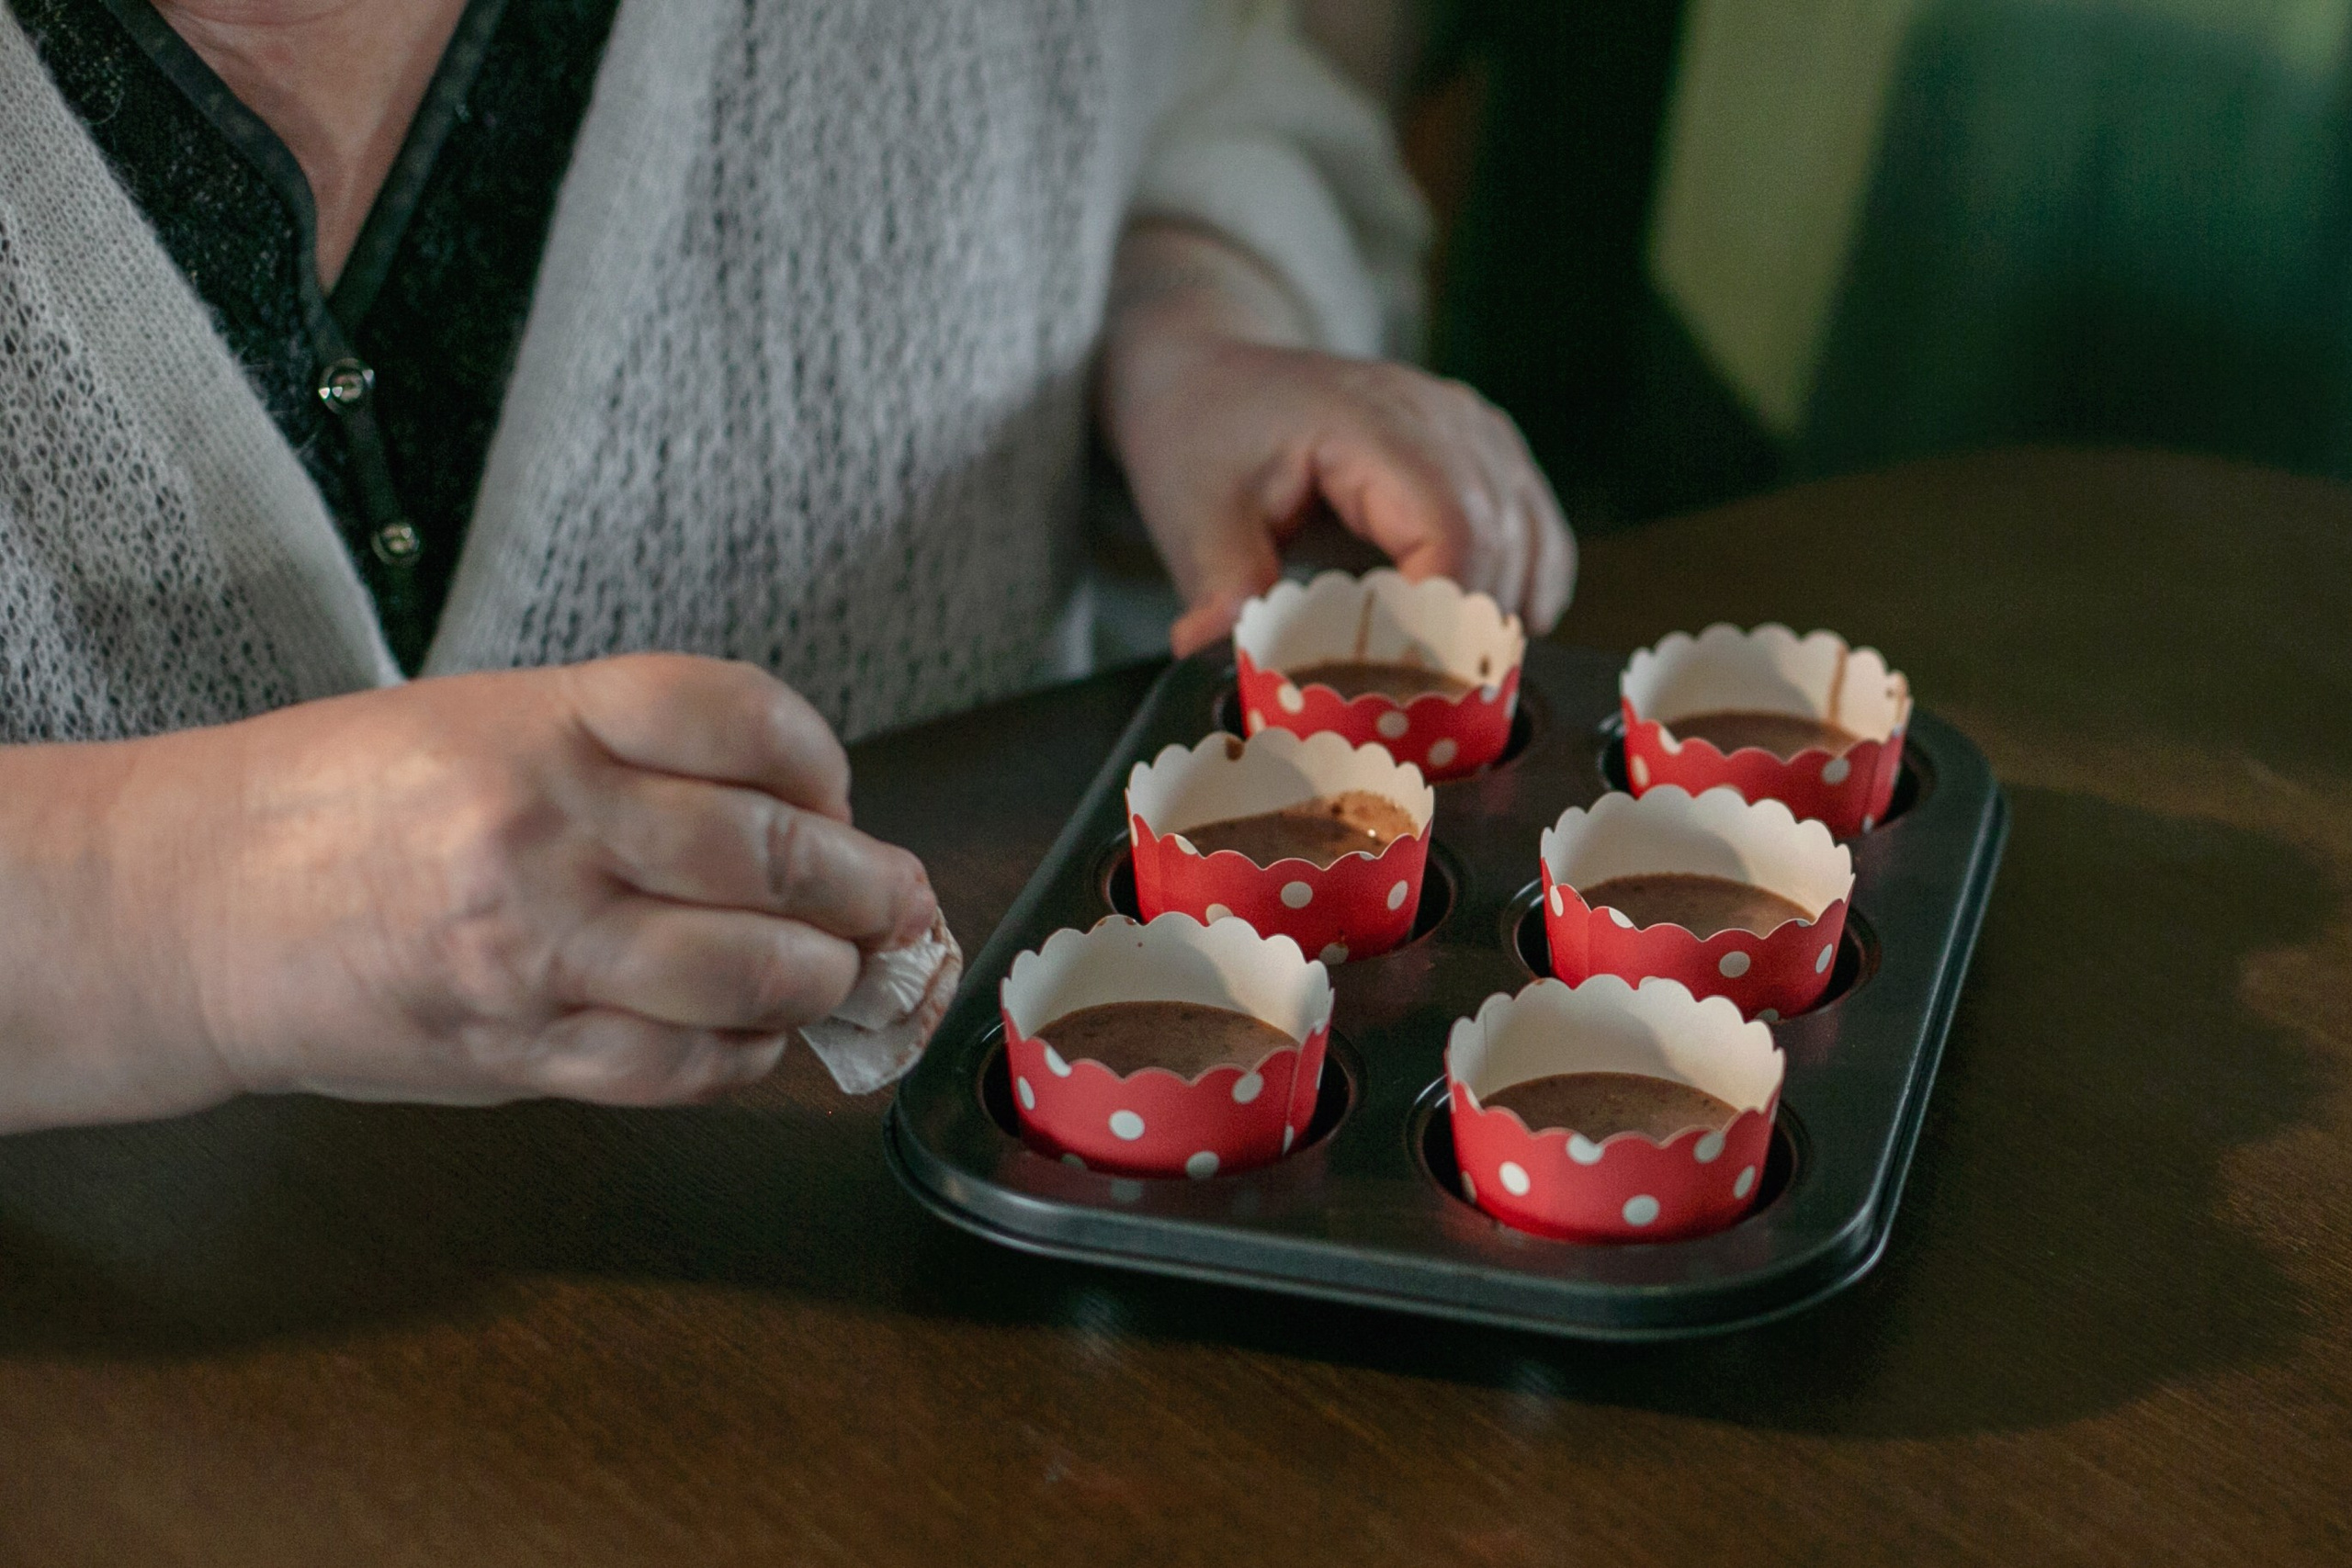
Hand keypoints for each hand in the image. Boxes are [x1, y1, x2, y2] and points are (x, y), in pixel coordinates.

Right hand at [41, 655, 934, 1124]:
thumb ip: (638, 762)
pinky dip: (743, 1059)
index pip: (746, 719)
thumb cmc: (348, 800)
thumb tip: (798, 820)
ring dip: (823, 981)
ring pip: (746, 973)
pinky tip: (757, 1040)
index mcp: (548, 720)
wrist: (194, 901)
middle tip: (899, 903)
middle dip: (869, 890)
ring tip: (839, 975)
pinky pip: (674, 1067)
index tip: (838, 797)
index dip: (823, 765)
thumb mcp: (491, 720)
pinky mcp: (515, 1047)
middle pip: (775, 858)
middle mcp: (548, 826)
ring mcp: (532, 945)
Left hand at [1100, 224, 1574, 656]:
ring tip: (1447, 683)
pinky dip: (1526, 588)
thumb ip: (1219, 580)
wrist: (1214, 372)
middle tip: (1421, 709)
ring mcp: (1471, 431)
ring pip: (1527, 538)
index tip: (1406, 688)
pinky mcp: (1484, 454)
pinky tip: (1497, 640)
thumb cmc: (1204, 433)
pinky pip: (1534, 528)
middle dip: (1467, 636)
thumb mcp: (1192, 507)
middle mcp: (1439, 417)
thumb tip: (1212, 646)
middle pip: (1499, 541)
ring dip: (1495, 619)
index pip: (1449, 528)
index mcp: (1370, 423)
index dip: (1441, 618)